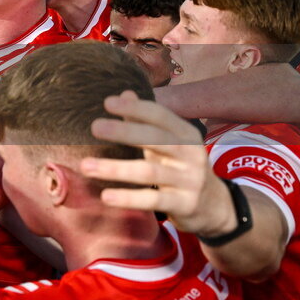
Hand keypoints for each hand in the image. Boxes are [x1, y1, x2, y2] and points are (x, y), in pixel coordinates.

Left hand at [79, 91, 235, 236]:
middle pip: (156, 139)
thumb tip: (124, 93)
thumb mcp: (168, 142)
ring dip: (115, 169)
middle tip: (95, 127)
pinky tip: (105, 196)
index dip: (135, 108)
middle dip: (125, 131)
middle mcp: (191, 154)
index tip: (107, 103)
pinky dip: (128, 198)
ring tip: (86, 165)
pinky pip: (153, 200)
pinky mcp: (184, 204)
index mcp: (186, 134)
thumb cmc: (180, 166)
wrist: (213, 206)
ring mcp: (189, 180)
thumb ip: (145, 120)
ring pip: (149, 172)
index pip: (160, 116)